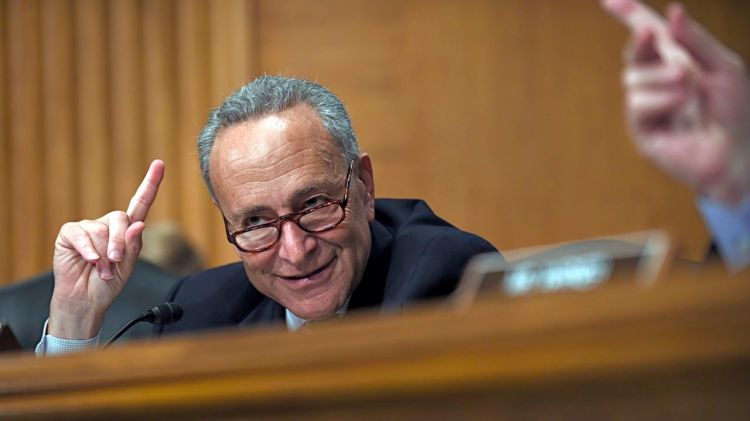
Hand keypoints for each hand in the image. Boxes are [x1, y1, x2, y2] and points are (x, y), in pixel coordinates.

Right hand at [49, 160, 164, 338]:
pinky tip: (90, 262)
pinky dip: (88, 250)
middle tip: (115, 262)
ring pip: (101, 230)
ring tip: (101, 269)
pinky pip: (81, 234)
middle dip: (119, 243)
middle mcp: (108, 224)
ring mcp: (88, 228)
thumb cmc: (107, 283)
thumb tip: (138, 224)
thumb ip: (133, 246)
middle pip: (120, 218)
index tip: (160, 164)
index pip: (140, 202)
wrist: (86, 300)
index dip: (150, 183)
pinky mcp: (70, 234)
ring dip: (103, 254)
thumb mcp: (128, 267)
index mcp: (126, 230)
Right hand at [602, 0, 749, 205]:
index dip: (630, 15)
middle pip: (635, 53)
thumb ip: (696, 40)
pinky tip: (680, 106)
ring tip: (689, 89)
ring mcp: (647, 106)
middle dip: (640, 42)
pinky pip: (637, 103)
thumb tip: (671, 13)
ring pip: (632, 77)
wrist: (736, 151)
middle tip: (650, 33)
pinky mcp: (641, 128)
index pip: (649, 35)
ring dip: (663, 78)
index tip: (610, 0)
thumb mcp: (723, 66)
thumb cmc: (735, 111)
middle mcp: (658, 81)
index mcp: (678, 61)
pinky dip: (661, 100)